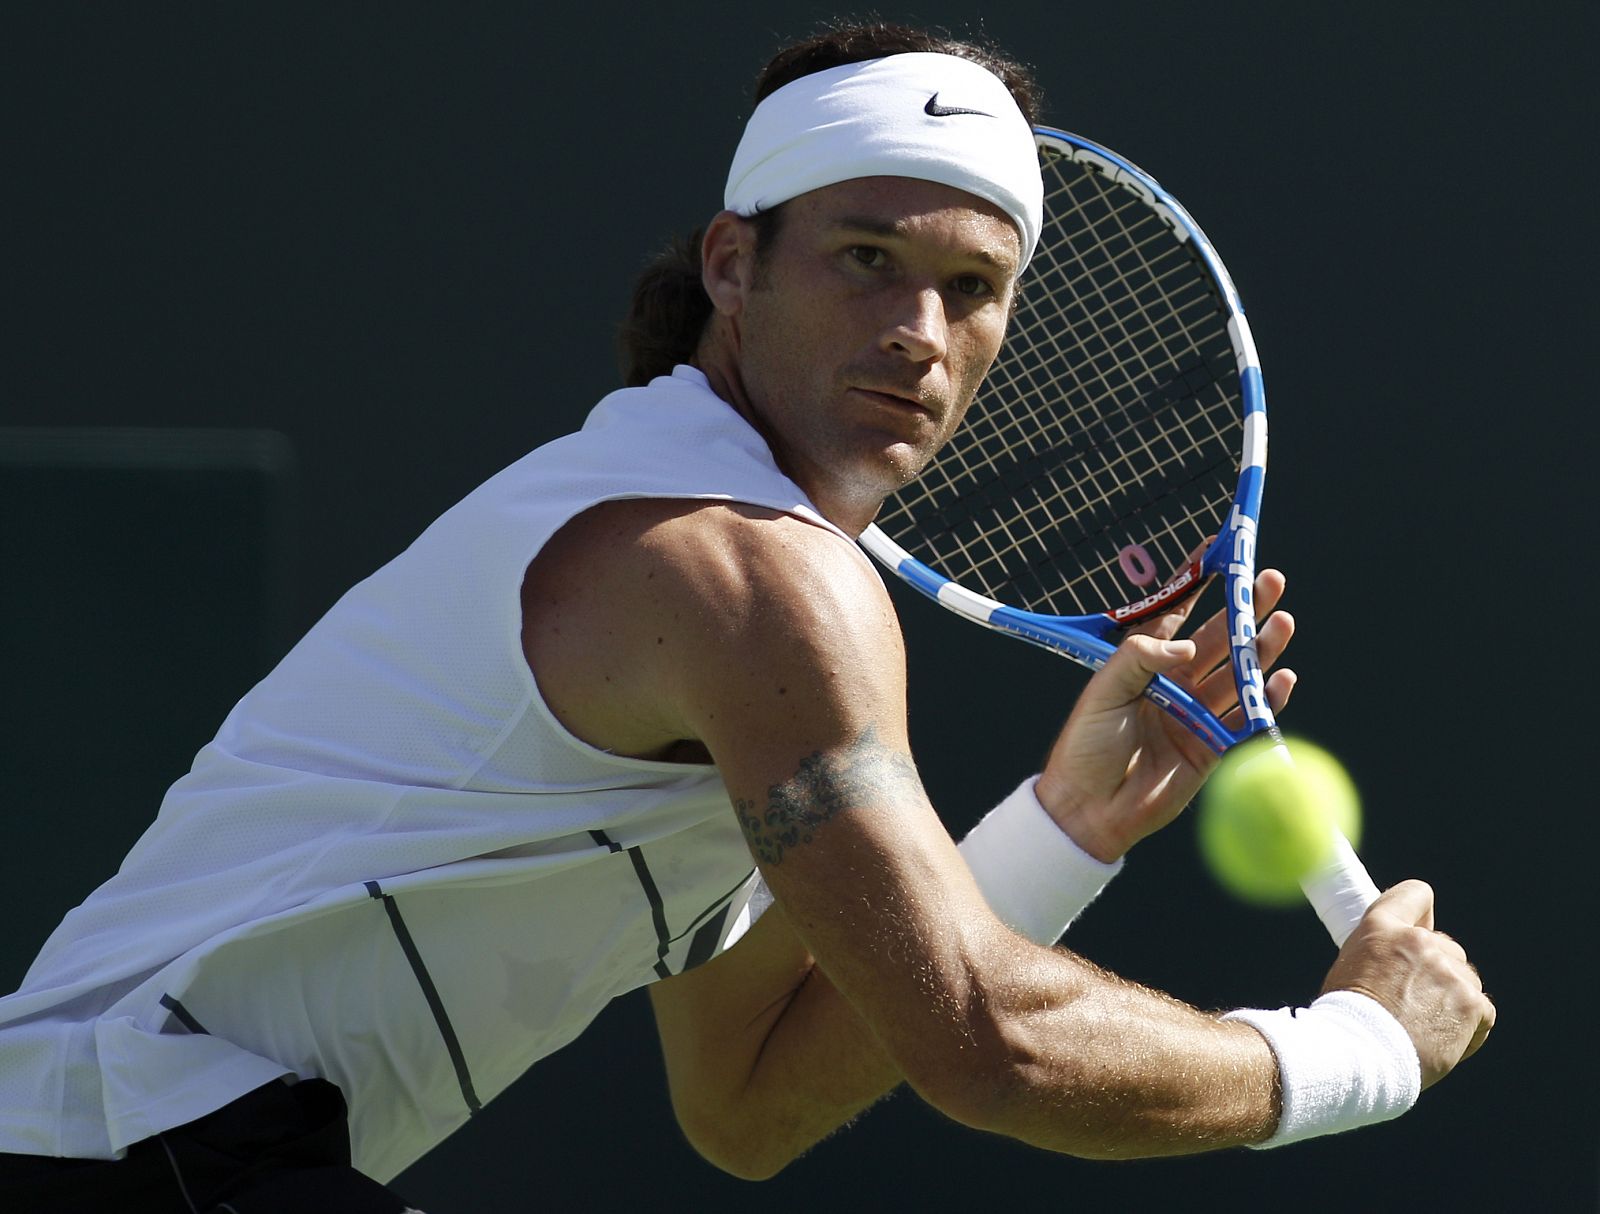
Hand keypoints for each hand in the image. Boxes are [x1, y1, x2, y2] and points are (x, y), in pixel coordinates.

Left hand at [1034, 569, 1296, 860]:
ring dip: (1263, 648)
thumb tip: (1187, 647)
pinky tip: (1282, 678)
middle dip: (1246, 609)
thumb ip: (1140, 659)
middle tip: (1270, 581)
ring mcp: (1197, 713)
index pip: (1178, 612)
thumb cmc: (1086, 745)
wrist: (1090, 808)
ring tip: (1283, 621)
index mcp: (1145, 662)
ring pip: (1239, 672)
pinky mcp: (1213, 747)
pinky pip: (1247, 717)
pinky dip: (1267, 698)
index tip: (1221, 552)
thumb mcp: (1102, 692)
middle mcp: (1176, 682)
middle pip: (1220, 638)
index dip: (1199, 583)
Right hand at [1321, 880, 1494, 1087]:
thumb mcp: (1350, 965)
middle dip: (1435, 970)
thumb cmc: (1346, 1016)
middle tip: (1411, 1001)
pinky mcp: (1472, 1004)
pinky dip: (1469, 1026)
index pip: (1416, 893)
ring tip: (1423, 1026)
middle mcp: (1418, 940)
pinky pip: (1483, 1010)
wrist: (1359, 1054)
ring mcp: (1449, 972)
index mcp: (1382, 926)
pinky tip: (1443, 1039)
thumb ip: (1382, 951)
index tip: (1417, 934)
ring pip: (1465, 979)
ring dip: (1451, 999)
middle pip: (1446, 946)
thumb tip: (1405, 952)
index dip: (1420, 916)